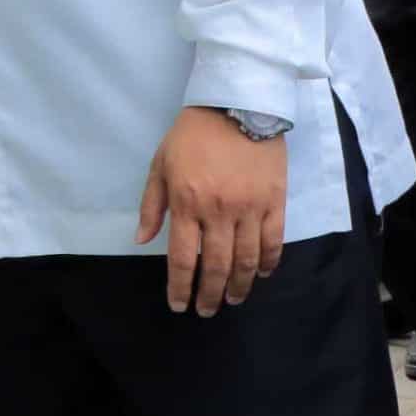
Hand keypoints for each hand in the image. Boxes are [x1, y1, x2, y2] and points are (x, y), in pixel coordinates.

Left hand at [135, 107, 287, 316]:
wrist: (237, 103)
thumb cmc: (192, 134)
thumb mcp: (161, 163)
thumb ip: (152, 205)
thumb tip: (141, 241)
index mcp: (187, 202)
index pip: (182, 257)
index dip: (180, 287)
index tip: (180, 305)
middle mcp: (218, 211)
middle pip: (215, 266)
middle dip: (210, 294)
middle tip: (208, 311)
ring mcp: (250, 207)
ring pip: (246, 259)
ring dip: (239, 286)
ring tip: (233, 299)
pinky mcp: (274, 201)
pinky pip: (274, 241)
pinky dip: (268, 262)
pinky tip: (261, 274)